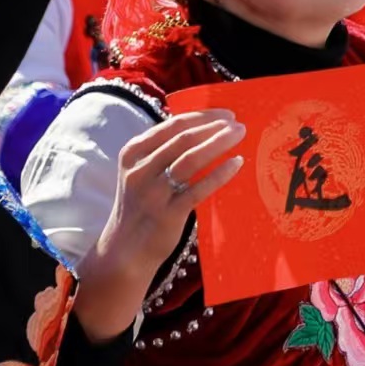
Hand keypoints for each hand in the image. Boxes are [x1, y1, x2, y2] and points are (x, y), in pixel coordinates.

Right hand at [73, 110, 245, 341]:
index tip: (225, 115)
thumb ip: (162, 151)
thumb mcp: (141, 172)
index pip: (172, 125)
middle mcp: (140, 169)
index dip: (202, 117)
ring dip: (218, 143)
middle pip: (183, 138)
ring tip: (239, 136)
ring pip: (190, 159)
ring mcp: (153, 193)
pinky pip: (199, 189)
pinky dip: (220, 173)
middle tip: (238, 125)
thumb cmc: (141, 206)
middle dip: (214, 128)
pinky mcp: (168, 214)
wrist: (125, 250)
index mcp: (132, 153)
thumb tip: (203, 128)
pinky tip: (237, 164)